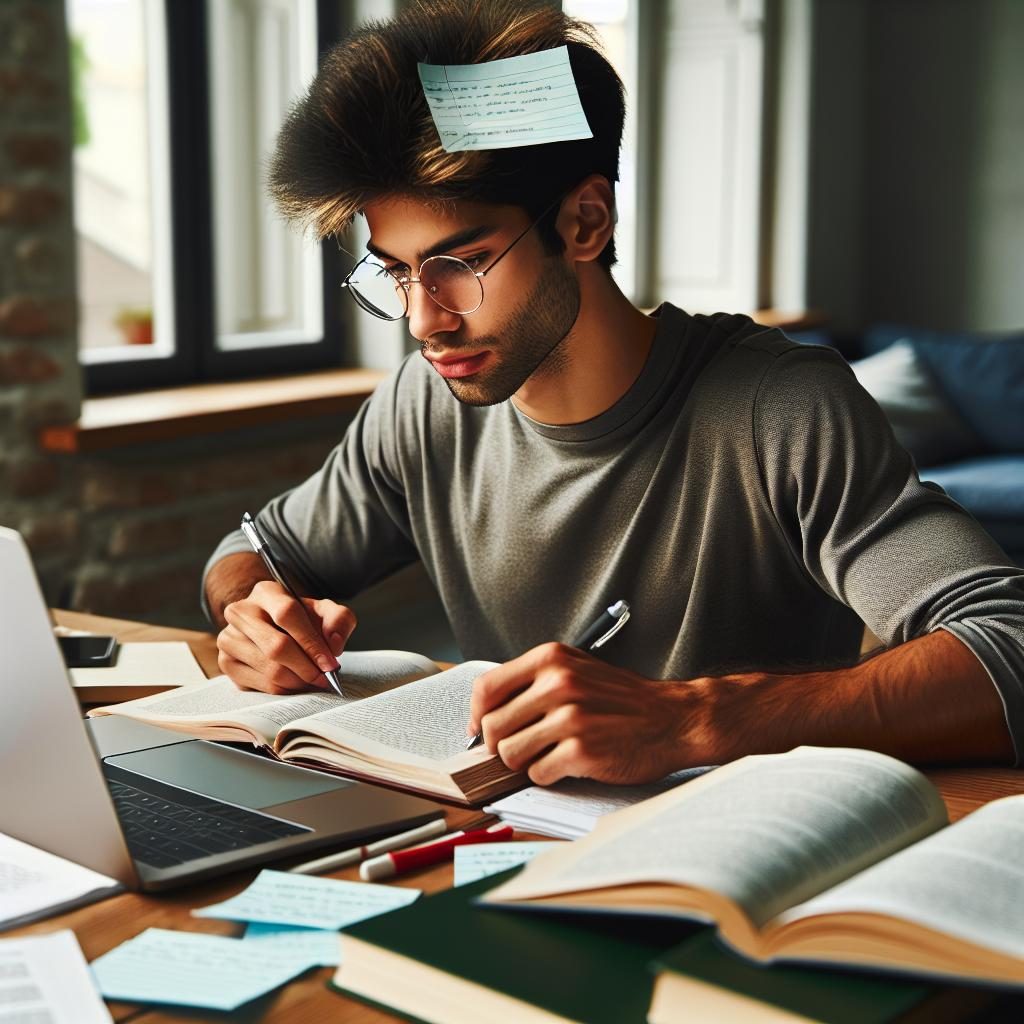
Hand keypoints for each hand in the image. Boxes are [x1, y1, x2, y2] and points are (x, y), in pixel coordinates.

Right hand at [217, 580, 356, 693]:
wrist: (274, 628)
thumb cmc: (302, 620)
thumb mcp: (325, 612)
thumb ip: (339, 620)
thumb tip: (334, 644)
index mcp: (265, 592)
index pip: (287, 614)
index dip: (311, 642)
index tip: (330, 663)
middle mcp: (240, 612)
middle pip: (276, 646)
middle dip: (307, 667)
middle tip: (325, 678)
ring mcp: (229, 638)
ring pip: (270, 669)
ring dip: (298, 681)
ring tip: (313, 680)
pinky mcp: (226, 663)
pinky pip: (261, 685)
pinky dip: (285, 690)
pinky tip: (296, 684)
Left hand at [467, 643, 705, 785]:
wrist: (673, 718)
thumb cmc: (622, 698)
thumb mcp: (577, 669)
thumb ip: (533, 683)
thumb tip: (484, 714)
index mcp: (551, 658)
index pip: (486, 688)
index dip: (477, 715)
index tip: (481, 729)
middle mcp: (557, 683)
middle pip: (492, 726)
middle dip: (501, 746)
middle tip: (522, 749)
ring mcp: (569, 717)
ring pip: (509, 754)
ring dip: (524, 763)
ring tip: (549, 755)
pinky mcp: (581, 750)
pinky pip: (538, 774)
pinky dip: (549, 776)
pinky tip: (570, 765)